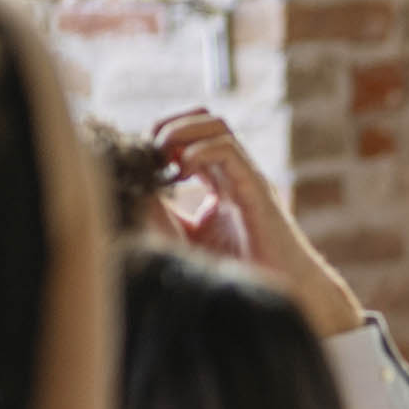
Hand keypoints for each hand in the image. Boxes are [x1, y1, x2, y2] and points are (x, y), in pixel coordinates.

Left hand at [151, 109, 365, 336]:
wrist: (274, 291)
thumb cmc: (234, 269)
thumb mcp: (182, 234)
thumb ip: (159, 208)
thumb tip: (134, 181)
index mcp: (218, 180)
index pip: (191, 133)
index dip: (161, 135)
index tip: (142, 160)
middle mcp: (233, 171)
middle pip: (203, 117)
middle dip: (168, 125)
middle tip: (150, 153)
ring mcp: (245, 175)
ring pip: (215, 124)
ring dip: (180, 132)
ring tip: (164, 160)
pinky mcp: (254, 187)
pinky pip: (227, 149)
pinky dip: (197, 152)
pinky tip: (181, 177)